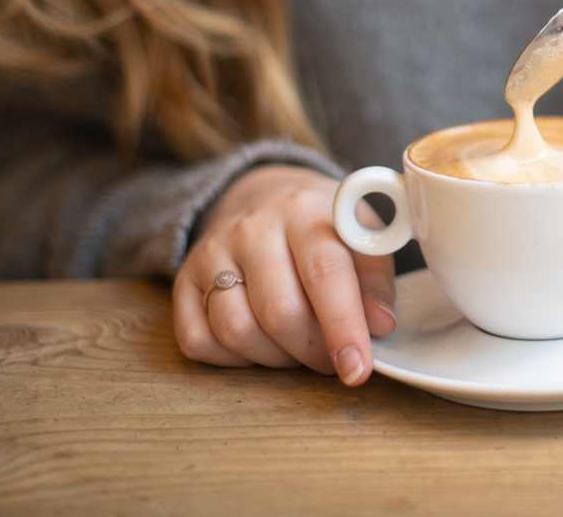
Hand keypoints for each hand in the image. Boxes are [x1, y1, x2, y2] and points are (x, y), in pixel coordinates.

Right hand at [173, 165, 397, 384]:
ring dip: (276, 358)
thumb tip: (379, 325)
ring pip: (237, 331)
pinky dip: (232, 358)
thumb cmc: (320, 223)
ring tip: (298, 346)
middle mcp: (252, 228)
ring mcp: (211, 253)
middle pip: (280, 312)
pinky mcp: (183, 280)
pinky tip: (259, 342)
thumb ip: (375, 277)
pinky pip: (199, 340)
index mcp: (304, 210)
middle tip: (332, 356)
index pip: (324, 273)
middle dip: (314, 351)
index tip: (358, 368)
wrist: (262, 195)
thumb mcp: (360, 233)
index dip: (343, 327)